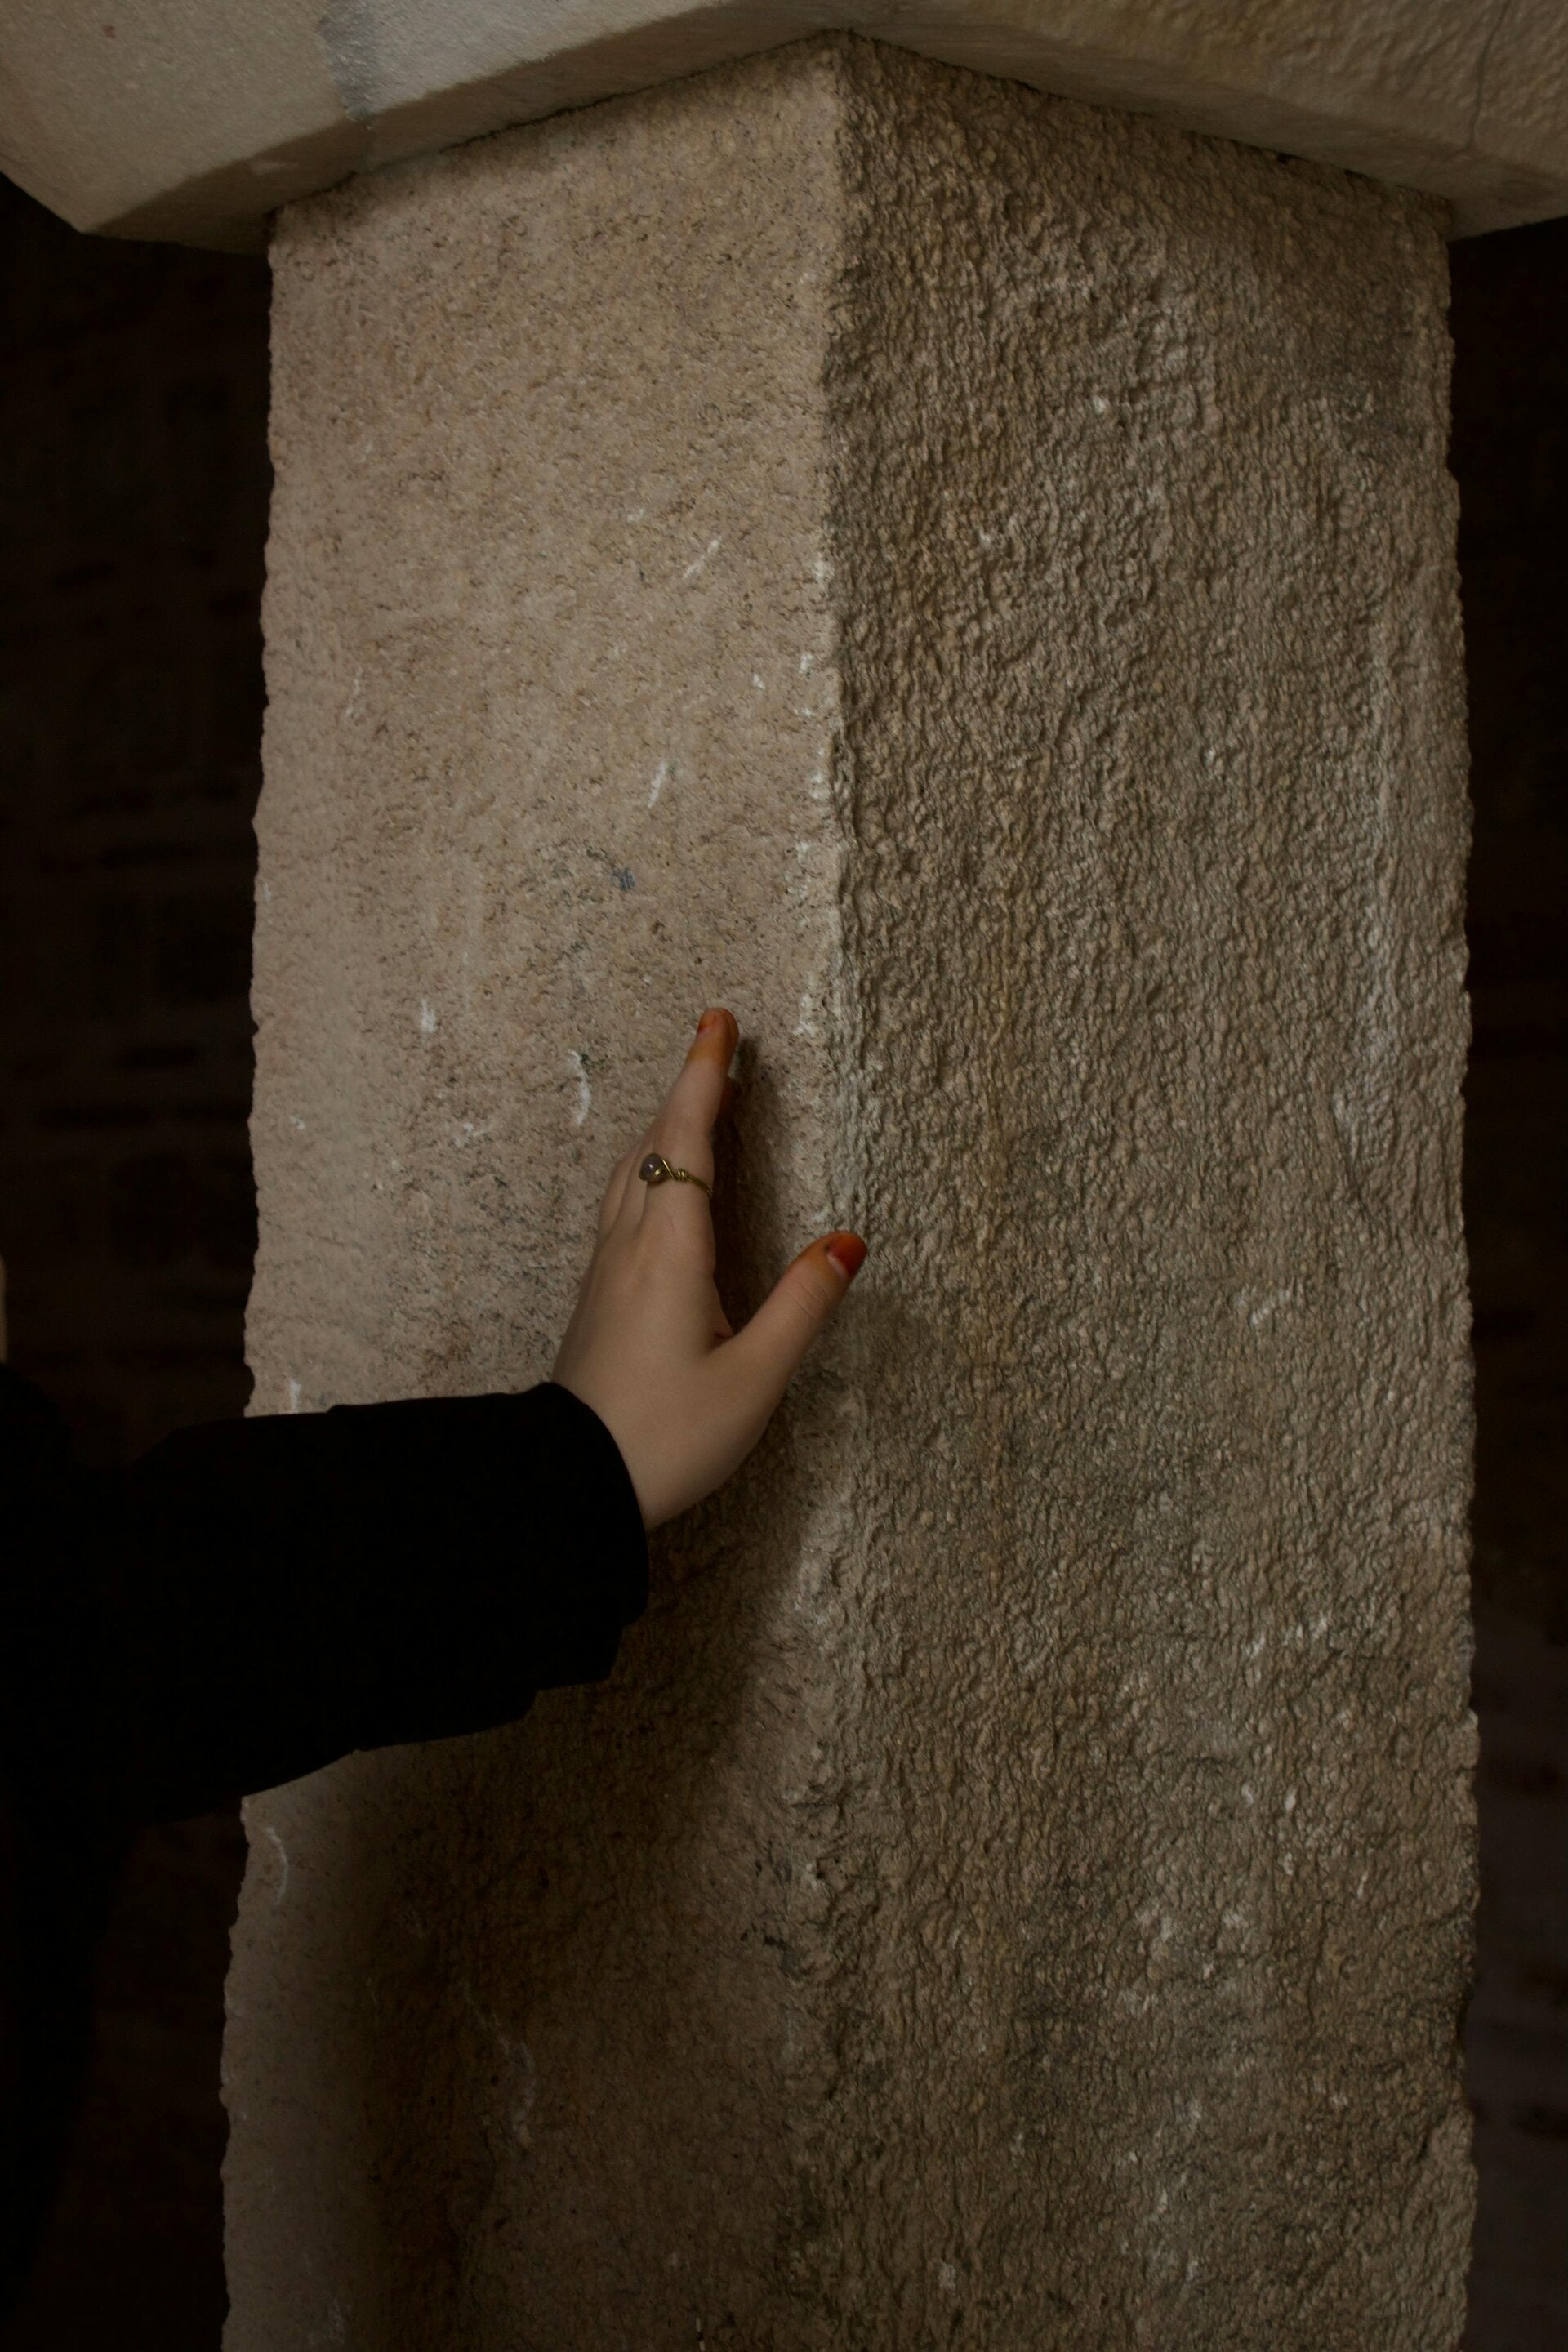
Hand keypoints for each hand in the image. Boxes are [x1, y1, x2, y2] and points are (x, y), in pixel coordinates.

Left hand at [552, 1008, 865, 1529]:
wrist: (570, 1486)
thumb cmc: (662, 1439)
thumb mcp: (753, 1379)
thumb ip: (802, 1306)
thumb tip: (847, 1242)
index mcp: (669, 1253)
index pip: (686, 1140)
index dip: (705, 1078)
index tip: (719, 1024)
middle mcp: (630, 1248)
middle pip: (654, 1144)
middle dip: (688, 1088)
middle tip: (716, 1042)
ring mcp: (607, 1271)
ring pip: (632, 1173)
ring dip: (664, 1126)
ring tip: (696, 1100)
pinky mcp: (600, 1298)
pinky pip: (623, 1205)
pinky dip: (649, 1168)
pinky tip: (660, 1186)